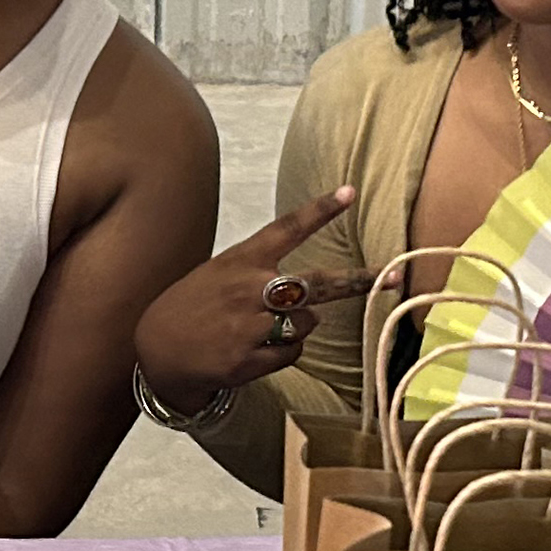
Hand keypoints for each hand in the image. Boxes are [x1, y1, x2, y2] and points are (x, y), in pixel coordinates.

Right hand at [133, 187, 362, 412]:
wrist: (156, 351)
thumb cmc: (192, 307)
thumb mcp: (218, 273)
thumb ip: (260, 275)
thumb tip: (308, 297)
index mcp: (242, 260)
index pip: (287, 229)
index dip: (320, 210)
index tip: (350, 192)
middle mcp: (250, 288)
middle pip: (318, 283)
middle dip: (358, 280)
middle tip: (394, 276)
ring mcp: (251, 324)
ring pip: (309, 323)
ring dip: (299, 326)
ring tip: (262, 329)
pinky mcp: (251, 358)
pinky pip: (292, 353)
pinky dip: (283, 353)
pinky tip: (254, 351)